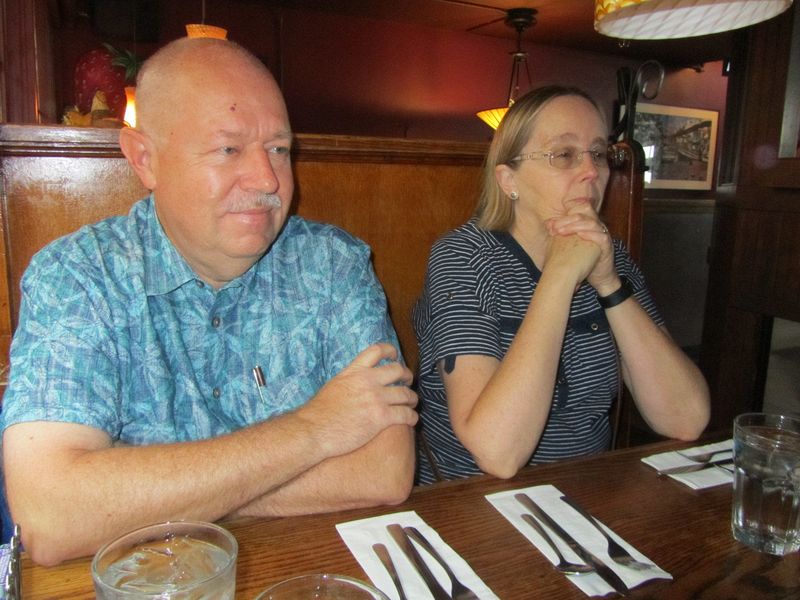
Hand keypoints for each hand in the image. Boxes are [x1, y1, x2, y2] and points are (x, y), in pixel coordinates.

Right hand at [296, 343, 417, 457]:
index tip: (395, 356)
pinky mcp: (381, 418)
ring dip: (412, 399)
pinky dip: (412, 417)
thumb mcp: (335, 384)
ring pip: (406, 394)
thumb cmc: (319, 412)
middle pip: (398, 370)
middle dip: (407, 376)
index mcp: (354, 371)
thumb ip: (351, 379)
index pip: (377, 350)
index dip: (390, 351)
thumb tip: (358, 381)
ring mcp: (376, 399)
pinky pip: (406, 414)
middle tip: (408, 382)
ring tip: (412, 403)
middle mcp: (368, 381)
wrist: (313, 430)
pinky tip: (412, 420)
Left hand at [545, 200, 617, 292]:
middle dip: (566, 220)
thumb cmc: (583, 258)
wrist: (598, 275)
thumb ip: (561, 233)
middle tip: (554, 229)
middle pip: (583, 214)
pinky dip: (591, 235)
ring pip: (592, 224)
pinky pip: (602, 238)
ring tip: (561, 232)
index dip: (565, 213)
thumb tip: (547, 223)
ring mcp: (603, 235)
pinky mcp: (607, 247)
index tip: (550, 224)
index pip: (579, 208)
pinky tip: (580, 235)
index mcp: (587, 223)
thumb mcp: (570, 244)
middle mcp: (596, 226)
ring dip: (575, 226)